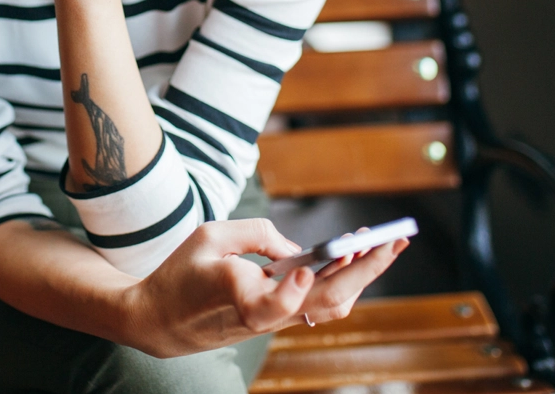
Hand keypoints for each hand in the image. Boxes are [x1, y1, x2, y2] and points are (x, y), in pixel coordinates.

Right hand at [121, 219, 408, 357]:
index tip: (304, 266)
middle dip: (365, 269)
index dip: (294, 289)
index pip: (276, 305)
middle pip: (327, 301)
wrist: (159, 320)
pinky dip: (341, 279)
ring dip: (360, 276)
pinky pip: (319, 304)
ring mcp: (275, 320)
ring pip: (330, 306)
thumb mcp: (208, 236)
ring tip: (377, 242)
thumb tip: (300, 250)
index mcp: (239, 298)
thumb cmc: (180, 274)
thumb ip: (257, 232)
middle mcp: (265, 316)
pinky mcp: (277, 319)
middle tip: (394, 239)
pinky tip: (350, 255)